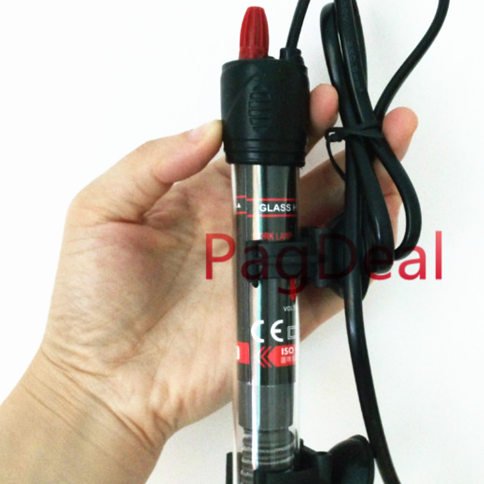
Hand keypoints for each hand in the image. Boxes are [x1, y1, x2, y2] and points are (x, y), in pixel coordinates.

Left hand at [33, 85, 417, 453]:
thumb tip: (209, 128)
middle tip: (383, 125)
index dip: (297, 125)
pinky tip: (378, 230)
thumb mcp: (101, 212)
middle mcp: (246, 231)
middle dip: (352, 151)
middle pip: (312, 183)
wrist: (105, 382)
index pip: (265, 153)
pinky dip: (360, 262)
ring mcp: (268, 272)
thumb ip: (151, 163)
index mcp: (208, 199)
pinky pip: (333, 286)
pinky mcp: (284, 316)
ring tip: (391, 164)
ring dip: (367, 195)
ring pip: (332, 228)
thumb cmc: (92, 301)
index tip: (321, 101)